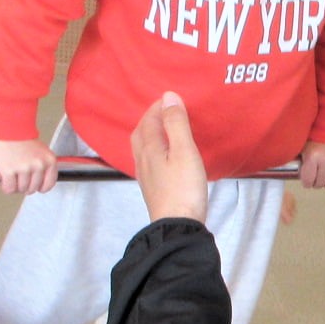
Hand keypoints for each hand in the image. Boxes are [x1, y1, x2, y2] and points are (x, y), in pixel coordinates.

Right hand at [0, 137, 58, 194]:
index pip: (48, 184)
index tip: (33, 185)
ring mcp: (24, 168)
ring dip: (15, 186)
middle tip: (18, 178)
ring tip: (11, 177)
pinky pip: (9, 188)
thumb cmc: (19, 136)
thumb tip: (39, 181)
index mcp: (49, 160)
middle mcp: (39, 165)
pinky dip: (6, 187)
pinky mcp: (9, 171)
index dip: (39, 187)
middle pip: (33, 188)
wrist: (5, 126)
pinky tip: (4, 180)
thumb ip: (42, 165)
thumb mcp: (40, 150)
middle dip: (24, 186)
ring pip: (21, 189)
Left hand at [131, 92, 208, 223]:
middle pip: (140, 134)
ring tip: (163, 129)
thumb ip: (176, 123)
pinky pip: (148, 161)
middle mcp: (143, 160)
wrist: (177, 226)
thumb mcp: (184, 151)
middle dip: (150, 119)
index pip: (149, 120)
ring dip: (150, 134)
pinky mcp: (153, 189)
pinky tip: (163, 157)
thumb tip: (168, 97)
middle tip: (163, 111)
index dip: (158, 107)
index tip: (170, 98)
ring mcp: (146, 176)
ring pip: (142, 148)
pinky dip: (154, 150)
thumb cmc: (183, 187)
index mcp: (149, 148)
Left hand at [298, 139, 324, 190]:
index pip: (308, 181)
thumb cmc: (317, 138)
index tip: (307, 181)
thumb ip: (299, 162)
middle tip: (315, 178)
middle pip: (319, 183)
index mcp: (313, 156)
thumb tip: (291, 174)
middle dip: (315, 183)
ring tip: (323, 177)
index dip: (306, 183)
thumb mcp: (303, 148)